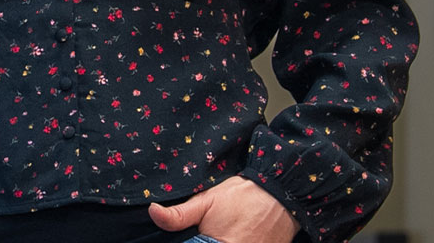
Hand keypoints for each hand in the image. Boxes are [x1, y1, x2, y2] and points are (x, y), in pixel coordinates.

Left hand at [147, 176, 299, 242]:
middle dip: (203, 241)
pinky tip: (229, 235)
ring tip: (221, 231)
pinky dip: (232, 242)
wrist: (280, 194)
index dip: (194, 241)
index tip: (195, 235)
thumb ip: (178, 215)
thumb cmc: (242, 197)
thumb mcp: (206, 201)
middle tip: (207, 231)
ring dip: (217, 241)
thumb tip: (153, 213)